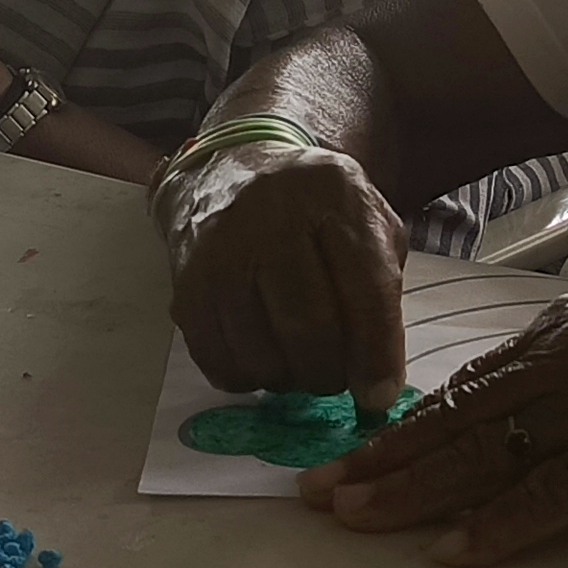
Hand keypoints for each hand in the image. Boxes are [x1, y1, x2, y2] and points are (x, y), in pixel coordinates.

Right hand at [158, 140, 410, 408]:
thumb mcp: (366, 220)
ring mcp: (221, 250)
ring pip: (261, 353)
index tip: (379, 395)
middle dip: (330, 373)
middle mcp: (273, 216)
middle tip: (337, 379)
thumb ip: (381, 288)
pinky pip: (219, 360)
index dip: (377, 352)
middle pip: (308, 325)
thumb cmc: (313, 209)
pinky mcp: (186, 284)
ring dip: (289, 380)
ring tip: (301, 365)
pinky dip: (248, 377)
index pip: (365, 285)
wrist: (229, 173)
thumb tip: (378, 382)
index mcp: (334, 195)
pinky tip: (264, 358)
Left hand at [296, 292, 567, 565]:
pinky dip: (498, 526)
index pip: (471, 384)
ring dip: (417, 492)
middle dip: (386, 459)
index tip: (354, 456)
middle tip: (324, 493)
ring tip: (361, 520)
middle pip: (461, 415)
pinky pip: (551, 495)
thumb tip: (507, 404)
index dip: (407, 425)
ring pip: (488, 452)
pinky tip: (454, 550)